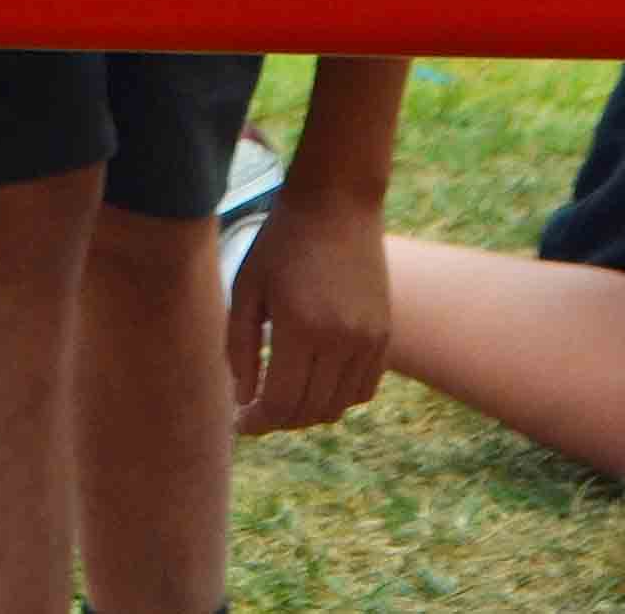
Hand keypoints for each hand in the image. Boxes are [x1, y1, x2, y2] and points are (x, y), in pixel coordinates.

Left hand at [227, 189, 389, 435]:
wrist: (337, 203)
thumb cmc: (281, 240)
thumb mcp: (246, 286)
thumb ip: (239, 345)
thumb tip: (243, 398)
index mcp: (299, 327)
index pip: (280, 402)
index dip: (258, 421)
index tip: (241, 422)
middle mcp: (340, 340)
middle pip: (310, 410)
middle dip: (279, 419)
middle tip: (257, 411)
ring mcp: (369, 340)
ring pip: (339, 406)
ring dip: (309, 411)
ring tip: (283, 397)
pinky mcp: (385, 335)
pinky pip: (364, 389)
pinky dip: (340, 398)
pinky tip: (316, 383)